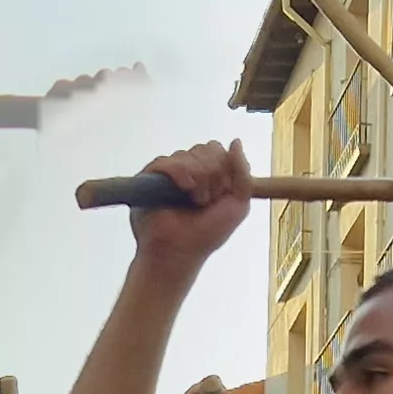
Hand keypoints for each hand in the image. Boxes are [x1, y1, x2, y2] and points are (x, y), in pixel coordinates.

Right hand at [126, 142, 251, 266]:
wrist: (181, 251)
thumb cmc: (207, 234)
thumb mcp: (239, 203)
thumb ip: (242, 172)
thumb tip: (236, 142)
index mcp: (208, 174)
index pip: (217, 150)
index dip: (224, 168)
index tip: (222, 193)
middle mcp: (188, 170)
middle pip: (206, 149)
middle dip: (213, 176)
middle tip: (207, 201)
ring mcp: (168, 173)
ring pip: (188, 154)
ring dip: (199, 180)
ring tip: (193, 202)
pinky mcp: (150, 177)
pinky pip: (167, 162)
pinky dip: (180, 174)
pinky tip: (184, 190)